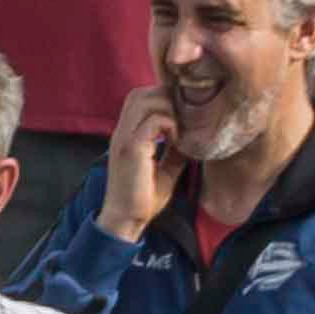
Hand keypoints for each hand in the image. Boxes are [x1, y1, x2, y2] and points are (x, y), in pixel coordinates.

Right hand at [99, 90, 182, 239]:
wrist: (127, 219)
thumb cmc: (144, 198)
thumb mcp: (165, 169)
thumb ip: (174, 151)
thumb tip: (193, 140)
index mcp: (127, 134)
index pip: (140, 98)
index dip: (162, 100)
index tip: (182, 117)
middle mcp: (122, 131)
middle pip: (140, 93)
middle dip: (165, 100)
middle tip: (183, 121)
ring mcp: (124, 138)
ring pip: (144, 100)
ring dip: (167, 110)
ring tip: (178, 131)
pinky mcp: (131, 148)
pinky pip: (152, 122)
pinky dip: (168, 125)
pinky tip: (176, 141)